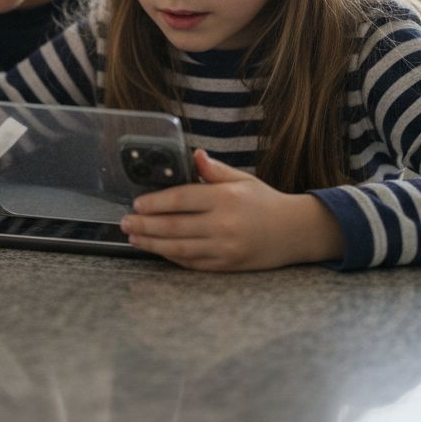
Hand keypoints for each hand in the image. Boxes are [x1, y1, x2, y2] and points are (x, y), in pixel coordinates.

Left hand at [120, 150, 345, 270]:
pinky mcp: (227, 266)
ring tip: (133, 238)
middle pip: (173, 226)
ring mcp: (225, 248)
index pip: (181, 199)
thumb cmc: (265, 202)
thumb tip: (194, 155)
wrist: (296, 232)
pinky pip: (192, 263)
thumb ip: (214, 170)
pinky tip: (158, 250)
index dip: (154, 202)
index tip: (136, 203)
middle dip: (144, 225)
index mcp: (226, 198)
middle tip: (124, 223)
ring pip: (178, 248)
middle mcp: (224, 224)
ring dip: (151, 244)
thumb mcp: (243, 180)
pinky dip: (171, 257)